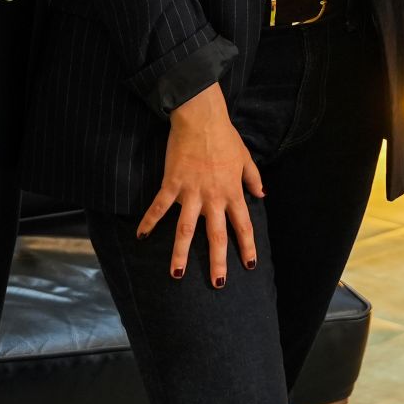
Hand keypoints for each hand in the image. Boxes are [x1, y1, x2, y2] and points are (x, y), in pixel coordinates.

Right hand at [140, 82, 261, 287]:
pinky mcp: (172, 183)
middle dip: (217, 262)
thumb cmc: (224, 136)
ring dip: (180, 253)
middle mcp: (213, 197)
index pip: (243, 225)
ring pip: (185, 229)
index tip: (249, 266)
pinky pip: (159, 207)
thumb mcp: (245, 157)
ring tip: (176, 274)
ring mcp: (191, 192)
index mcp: (232, 192)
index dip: (247, 246)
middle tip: (217, 284)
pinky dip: (150, 221)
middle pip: (216, 236)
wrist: (201, 118)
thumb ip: (253, 178)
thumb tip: (261, 195)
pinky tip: (141, 236)